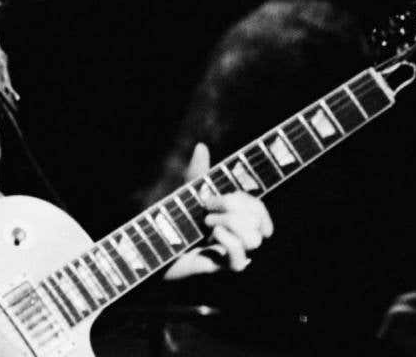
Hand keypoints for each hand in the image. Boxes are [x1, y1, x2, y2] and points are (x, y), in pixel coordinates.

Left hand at [163, 143, 272, 279]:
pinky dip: (226, 241)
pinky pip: (240, 259)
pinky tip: (211, 237)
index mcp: (237, 220)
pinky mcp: (225, 270)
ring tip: (207, 224)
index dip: (243, 200)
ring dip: (229, 224)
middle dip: (232, 207)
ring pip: (254, 239)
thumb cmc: (175, 222)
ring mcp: (236, 255)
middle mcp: (242, 238)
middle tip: (206, 208)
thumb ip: (197, 172)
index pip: (259, 209)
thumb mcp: (187, 194)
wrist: (156, 249)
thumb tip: (201, 146)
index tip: (216, 198)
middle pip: (258, 219)